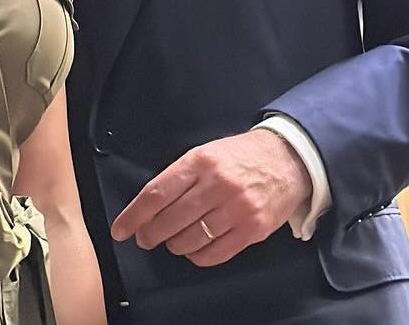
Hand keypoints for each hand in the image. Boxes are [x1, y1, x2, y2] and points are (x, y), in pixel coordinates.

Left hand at [108, 130, 311, 266]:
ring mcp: (237, 209)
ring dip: (174, 245)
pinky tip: (194, 249)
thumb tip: (149, 206)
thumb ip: (180, 176)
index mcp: (200, 162)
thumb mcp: (206, 152)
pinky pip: (215, 253)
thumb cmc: (239, 156)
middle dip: (150, 234)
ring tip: (172, 241)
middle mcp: (217, 185)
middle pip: (171, 220)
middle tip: (145, 238)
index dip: (134, 215)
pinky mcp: (252, 229)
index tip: (121, 229)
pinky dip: (198, 256)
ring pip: (191, 239)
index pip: (157, 193)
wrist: (288, 159)